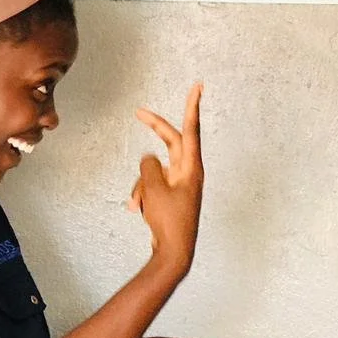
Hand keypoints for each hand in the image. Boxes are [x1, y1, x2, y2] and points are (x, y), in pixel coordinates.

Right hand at [128, 83, 204, 273]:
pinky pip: (151, 185)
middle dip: (154, 132)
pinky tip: (141, 211)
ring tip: (141, 206)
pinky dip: (143, 195)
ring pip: (153, 169)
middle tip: (139, 113)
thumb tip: (148, 158)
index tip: (198, 86)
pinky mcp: (171, 194)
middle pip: (170, 142)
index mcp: (192, 168)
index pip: (191, 130)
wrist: (173, 251)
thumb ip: (148, 166)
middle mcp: (189, 172)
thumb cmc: (168, 221)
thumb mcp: (153, 188)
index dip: (192, 107)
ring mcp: (180, 183)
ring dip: (141, 184)